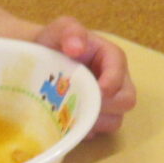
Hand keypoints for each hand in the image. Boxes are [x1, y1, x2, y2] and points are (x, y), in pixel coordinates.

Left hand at [35, 17, 135, 132]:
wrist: (37, 62)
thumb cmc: (52, 43)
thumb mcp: (59, 30)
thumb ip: (70, 31)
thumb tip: (77, 46)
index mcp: (111, 58)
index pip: (120, 71)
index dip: (112, 82)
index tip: (98, 90)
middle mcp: (115, 82)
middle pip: (126, 100)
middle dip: (106, 106)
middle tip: (81, 104)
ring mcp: (107, 103)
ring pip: (114, 120)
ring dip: (95, 121)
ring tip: (71, 114)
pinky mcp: (95, 119)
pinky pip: (98, 132)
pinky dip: (84, 131)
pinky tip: (67, 124)